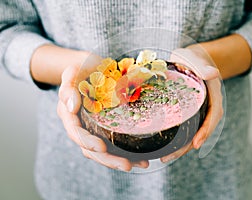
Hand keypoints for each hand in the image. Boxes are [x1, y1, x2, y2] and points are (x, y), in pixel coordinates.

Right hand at [57, 53, 148, 170]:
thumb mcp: (73, 71)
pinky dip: (128, 151)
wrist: (92, 67)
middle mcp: (81, 126)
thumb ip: (68, 87)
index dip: (88, 142)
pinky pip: (115, 143)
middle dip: (108, 160)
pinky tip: (143, 157)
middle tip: (127, 165)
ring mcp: (94, 128)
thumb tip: (70, 107)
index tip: (102, 148)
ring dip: (120, 160)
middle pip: (91, 149)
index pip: (76, 133)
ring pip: (104, 151)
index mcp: (69, 115)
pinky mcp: (106, 127)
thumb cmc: (82, 67)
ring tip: (141, 164)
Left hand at [161, 46, 223, 162]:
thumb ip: (202, 66)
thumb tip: (213, 73)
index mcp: (212, 94)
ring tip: (165, 157)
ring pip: (193, 132)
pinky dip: (177, 138)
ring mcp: (198, 111)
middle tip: (170, 157)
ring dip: (181, 146)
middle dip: (188, 146)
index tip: (196, 144)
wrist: (191, 59)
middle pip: (202, 129)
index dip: (206, 130)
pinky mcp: (188, 113)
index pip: (213, 115)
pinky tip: (164, 145)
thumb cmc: (192, 58)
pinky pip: (185, 127)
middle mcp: (207, 105)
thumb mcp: (195, 58)